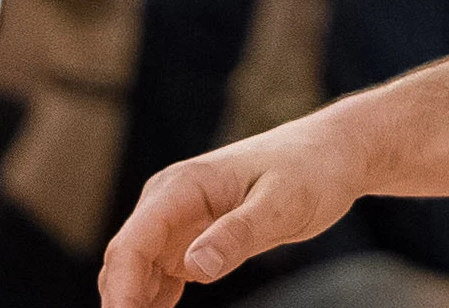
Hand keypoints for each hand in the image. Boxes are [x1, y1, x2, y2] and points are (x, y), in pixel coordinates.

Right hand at [102, 108, 371, 307]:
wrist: (326, 155)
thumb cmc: (309, 172)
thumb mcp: (282, 205)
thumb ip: (238, 234)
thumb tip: (196, 268)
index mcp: (181, 187)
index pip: (132, 244)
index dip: (121, 291)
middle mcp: (167, 202)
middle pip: (125, 261)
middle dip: (122, 303)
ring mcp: (175, 221)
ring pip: (135, 272)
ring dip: (134, 304)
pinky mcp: (189, 239)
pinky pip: (156, 276)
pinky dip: (151, 302)